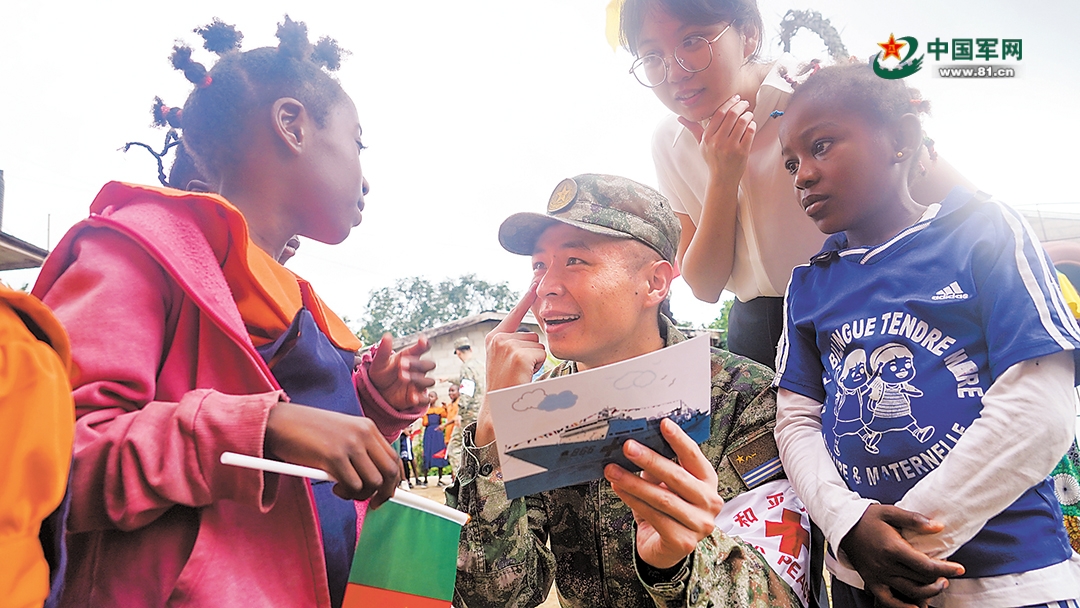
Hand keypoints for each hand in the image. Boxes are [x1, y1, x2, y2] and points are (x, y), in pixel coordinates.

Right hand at [265, 402, 400, 506]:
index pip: (393, 458)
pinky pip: (353, 485)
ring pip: (373, 482)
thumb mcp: (341, 434)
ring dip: (361, 494)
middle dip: (384, 493)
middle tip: (372, 503)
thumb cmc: (307, 432)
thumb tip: (375, 480)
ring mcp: (350, 444)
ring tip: (343, 489)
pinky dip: (346, 493)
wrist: (280, 422)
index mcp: (367, 427)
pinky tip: (334, 486)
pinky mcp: (334, 456)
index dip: (393, 481)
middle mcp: (363, 434)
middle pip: (389, 472)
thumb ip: (359, 450)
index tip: (384, 494)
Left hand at [368, 334, 435, 410]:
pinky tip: (413, 397)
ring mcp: (419, 384)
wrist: (376, 392)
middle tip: (401, 364)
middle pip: (428, 365)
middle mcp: (418, 370)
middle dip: (417, 364)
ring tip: (402, 377)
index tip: (422, 340)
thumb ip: (384, 350)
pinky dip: (422, 398)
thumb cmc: (381, 373)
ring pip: (429, 381)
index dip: (425, 344)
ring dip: (418, 379)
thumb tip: (387, 335)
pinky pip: (426, 399)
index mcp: (410, 357)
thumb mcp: (380, 362)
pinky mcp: (417, 398)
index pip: (423, 348)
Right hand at [474, 283, 545, 445]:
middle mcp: (498, 338)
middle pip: (533, 335)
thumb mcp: (506, 359)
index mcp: (494, 337)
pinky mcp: (517, 355)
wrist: (497, 407)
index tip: (535, 281)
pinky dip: (537, 366)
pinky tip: (523, 376)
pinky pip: (541, 354)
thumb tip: (536, 333)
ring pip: (538, 345)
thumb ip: (516, 343)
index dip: (526, 298)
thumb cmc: (505, 385)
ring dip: (535, 361)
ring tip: (520, 374)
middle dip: (532, 353)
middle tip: (519, 371)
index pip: (514, 313)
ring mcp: (506, 346)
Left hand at [605, 418, 723, 569]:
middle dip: (650, 460)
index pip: (694, 456)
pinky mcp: (683, 541)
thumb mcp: (665, 485)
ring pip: (662, 498)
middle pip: (677, 477)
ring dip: (633, 482)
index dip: (679, 440)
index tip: (663, 423)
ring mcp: (699, 524)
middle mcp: (710, 502)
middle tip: (627, 447)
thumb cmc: (666, 511)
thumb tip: (636, 444)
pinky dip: (633, 500)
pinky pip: (654, 516)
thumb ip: (659, 467)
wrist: (664, 549)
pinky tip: (619, 489)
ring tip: (612, 470)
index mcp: (708, 481)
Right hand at [678, 94, 755, 185]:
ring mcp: (730, 147)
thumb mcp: (701, 144)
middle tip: (744, 103)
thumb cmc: (712, 160)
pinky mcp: (742, 152)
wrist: (722, 179)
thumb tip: (680, 118)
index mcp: (707, 138)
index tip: (735, 98)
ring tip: (748, 114)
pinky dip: (752, 125)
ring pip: (742, 122)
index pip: (719, 114)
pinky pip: (750, 132)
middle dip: (740, 105)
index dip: (728, 103)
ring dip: (748, 114)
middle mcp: (717, 142)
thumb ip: (694, 129)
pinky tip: (751, 124)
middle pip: (731, 115)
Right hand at [840, 505, 964, 607]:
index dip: (946, 569)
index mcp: (893, 548)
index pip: (926, 565)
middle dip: (940, 580)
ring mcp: (878, 576)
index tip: (960, 568)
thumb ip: (915, 519)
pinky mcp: (871, 582)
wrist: (842, 525)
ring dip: (928, 593)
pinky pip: (888, 601)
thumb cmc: (867, 517)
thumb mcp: (890, 512)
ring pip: (909, 592)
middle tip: (947, 574)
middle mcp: (886, 565)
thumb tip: (939, 527)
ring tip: (937, 585)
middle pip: (921, 581)